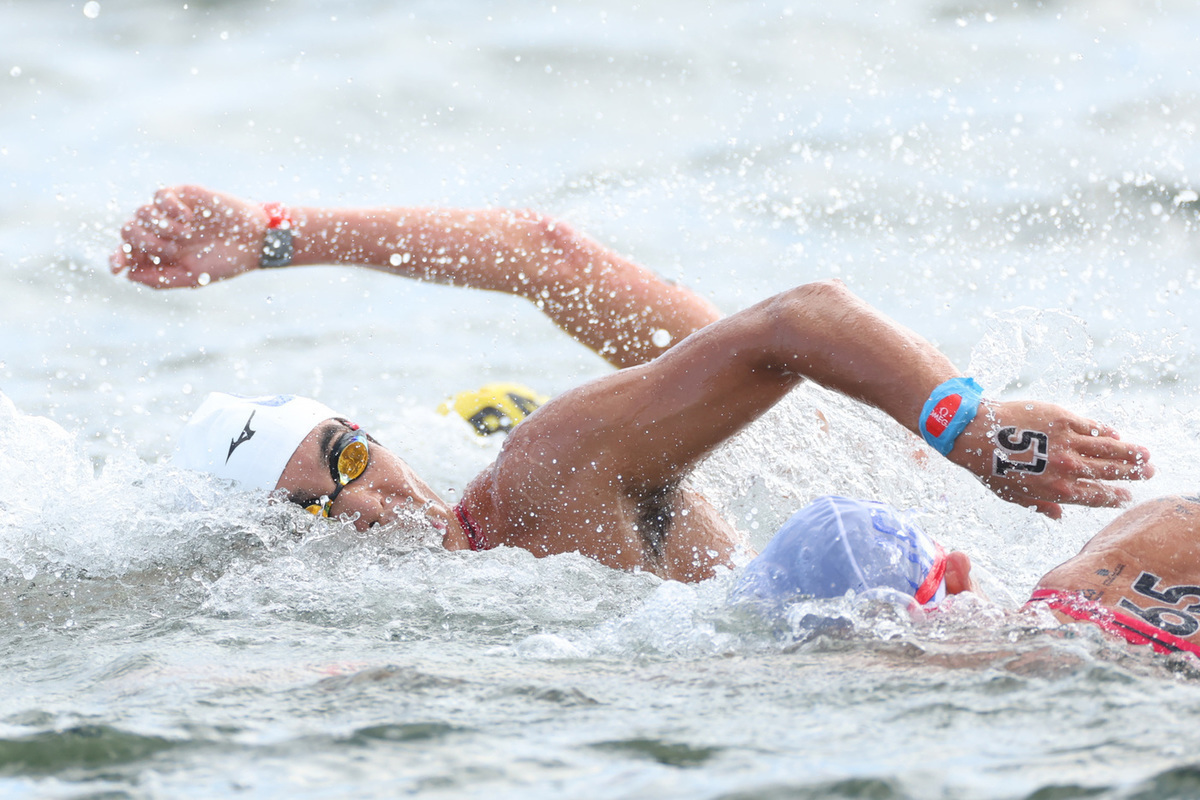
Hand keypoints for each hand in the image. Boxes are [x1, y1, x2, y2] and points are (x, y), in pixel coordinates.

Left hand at [110, 185, 267, 288]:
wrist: (253, 240)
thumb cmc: (225, 261)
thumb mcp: (193, 277)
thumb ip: (161, 279)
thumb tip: (128, 275)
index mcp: (159, 252)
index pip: (126, 252)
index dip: (117, 258)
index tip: (116, 267)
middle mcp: (159, 231)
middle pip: (128, 230)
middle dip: (145, 242)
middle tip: (171, 250)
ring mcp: (169, 212)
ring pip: (141, 212)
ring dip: (160, 227)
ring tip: (186, 235)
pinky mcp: (181, 195)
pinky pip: (159, 195)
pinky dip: (169, 208)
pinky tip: (188, 218)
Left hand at [949, 400, 1154, 518]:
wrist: (975, 433)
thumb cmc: (989, 466)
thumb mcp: (1012, 495)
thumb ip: (1039, 505)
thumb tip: (1057, 516)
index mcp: (1056, 491)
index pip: (1095, 497)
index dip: (1114, 497)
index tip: (1126, 496)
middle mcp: (1066, 469)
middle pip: (1109, 473)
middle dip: (1132, 474)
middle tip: (1149, 472)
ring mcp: (1067, 443)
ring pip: (1109, 448)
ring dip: (1130, 452)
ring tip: (1146, 454)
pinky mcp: (1063, 419)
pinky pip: (1092, 427)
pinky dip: (1106, 431)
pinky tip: (1116, 433)